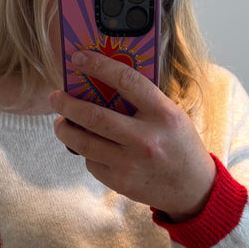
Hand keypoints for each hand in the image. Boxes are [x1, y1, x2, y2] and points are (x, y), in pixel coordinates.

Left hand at [49, 50, 215, 220]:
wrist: (193, 189)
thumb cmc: (179, 145)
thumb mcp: (172, 116)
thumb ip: (143, 101)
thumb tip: (101, 83)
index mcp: (163, 114)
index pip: (126, 80)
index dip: (98, 65)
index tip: (78, 58)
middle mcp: (146, 139)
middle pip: (93, 116)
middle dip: (67, 104)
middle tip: (55, 97)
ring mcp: (130, 163)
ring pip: (83, 143)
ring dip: (64, 130)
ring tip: (60, 122)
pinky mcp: (120, 182)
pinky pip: (91, 162)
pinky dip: (85, 152)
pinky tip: (89, 147)